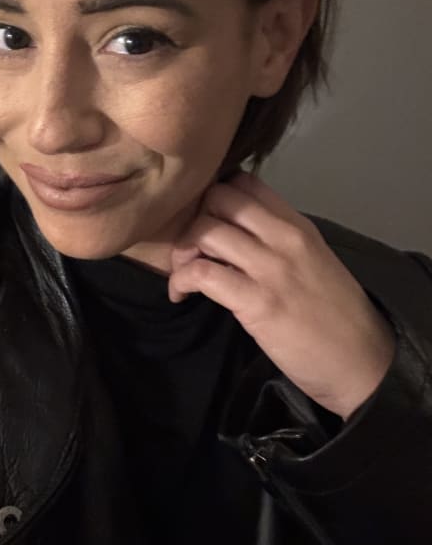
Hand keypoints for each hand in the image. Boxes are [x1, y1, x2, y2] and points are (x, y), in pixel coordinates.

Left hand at [168, 171, 395, 419]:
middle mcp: (284, 237)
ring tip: (184, 273)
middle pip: (218, 198)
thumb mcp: (312, 260)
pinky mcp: (257, 301)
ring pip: (205, 231)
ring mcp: (271, 267)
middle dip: (193, 218)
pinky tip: (182, 294)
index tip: (204, 222)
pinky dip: (181, 281)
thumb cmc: (335, 315)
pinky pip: (202, 273)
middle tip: (191, 248)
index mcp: (296, 224)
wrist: (363, 362)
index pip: (245, 182)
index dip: (213, 197)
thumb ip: (275, 241)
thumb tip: (231, 233)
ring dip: (182, 251)